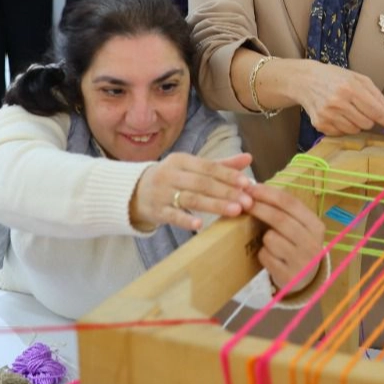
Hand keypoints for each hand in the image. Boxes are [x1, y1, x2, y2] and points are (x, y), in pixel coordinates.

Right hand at [131, 152, 253, 232]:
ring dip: (214, 205)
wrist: (134, 192)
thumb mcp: (192, 167)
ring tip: (235, 211)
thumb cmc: (172, 179)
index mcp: (181, 160)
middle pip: (202, 183)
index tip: (247, 183)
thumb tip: (248, 158)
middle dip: (226, 192)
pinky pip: (172, 216)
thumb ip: (220, 165)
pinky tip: (199, 225)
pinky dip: (185, 220)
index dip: (229, 175)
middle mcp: (171, 174)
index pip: (208, 167)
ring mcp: (162, 193)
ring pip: (191, 199)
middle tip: (247, 202)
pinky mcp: (156, 211)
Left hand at [245, 183, 325, 294]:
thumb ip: (284, 211)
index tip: (251, 188)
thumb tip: (254, 190)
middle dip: (259, 208)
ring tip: (270, 242)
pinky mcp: (288, 276)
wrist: (306, 278)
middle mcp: (312, 243)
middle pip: (280, 219)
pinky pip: (265, 256)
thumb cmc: (297, 245)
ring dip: (264, 237)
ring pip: (271, 238)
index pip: (291, 203)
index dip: (269, 194)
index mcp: (316, 226)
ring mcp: (302, 261)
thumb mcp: (300, 227)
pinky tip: (271, 257)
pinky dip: (263, 254)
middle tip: (244, 203)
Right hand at [295, 61, 383, 135]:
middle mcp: (338, 103)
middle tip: (363, 110)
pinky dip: (343, 126)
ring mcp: (327, 115)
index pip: (375, 111)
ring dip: (356, 123)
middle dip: (369, 119)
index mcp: (350, 88)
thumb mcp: (358, 78)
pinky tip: (337, 115)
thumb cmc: (335, 77)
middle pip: (367, 124)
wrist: (305, 80)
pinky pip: (341, 133)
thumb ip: (376, 95)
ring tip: (348, 110)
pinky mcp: (319, 124)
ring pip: (355, 130)